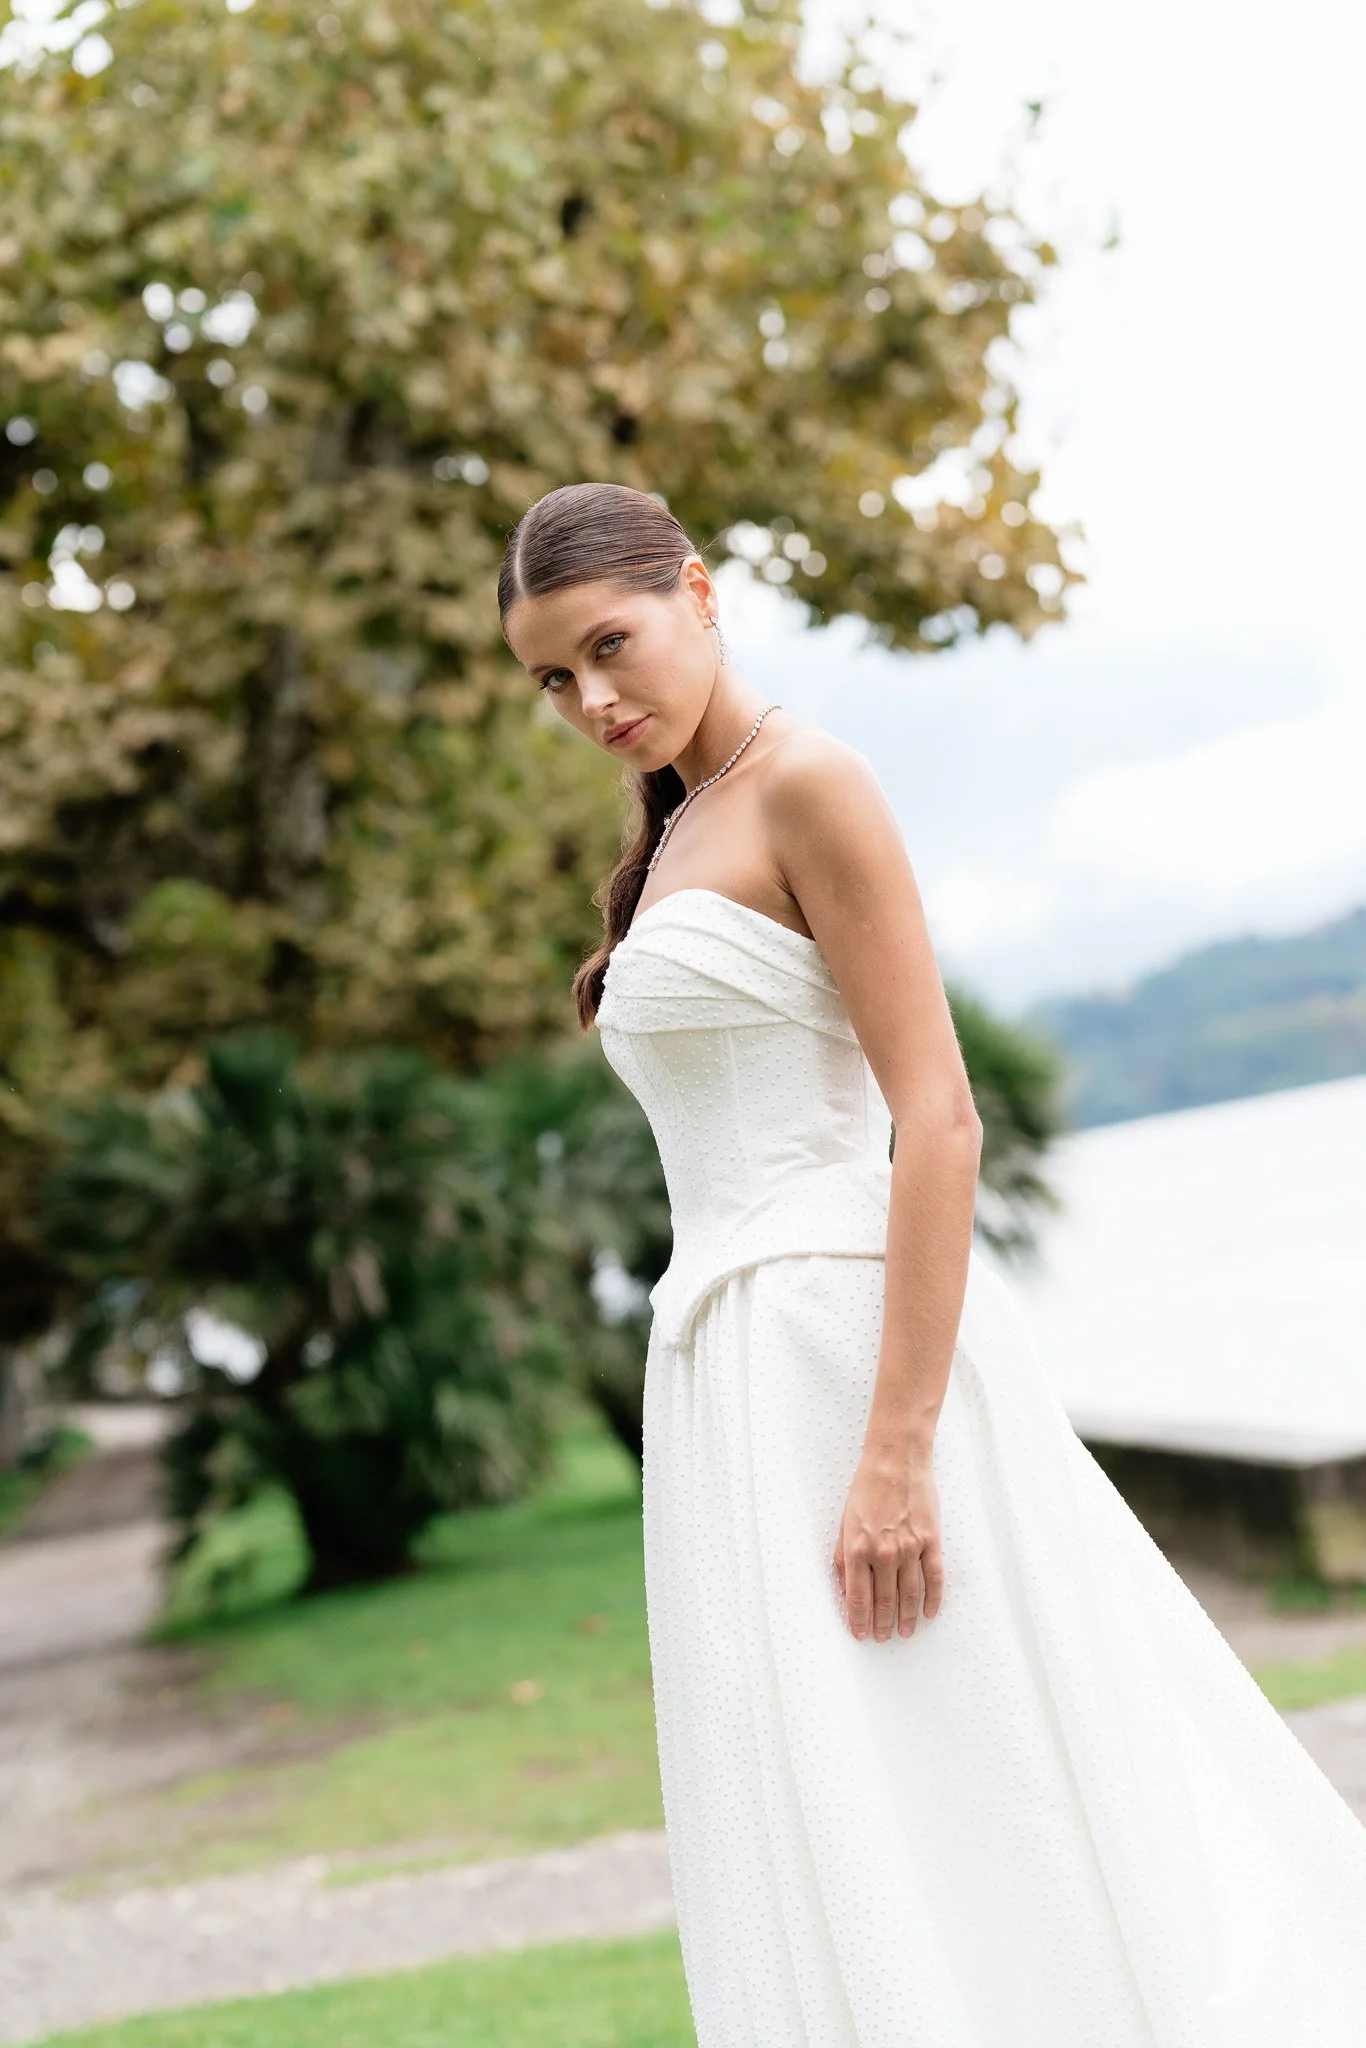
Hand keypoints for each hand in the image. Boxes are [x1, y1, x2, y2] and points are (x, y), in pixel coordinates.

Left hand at [833, 1448, 942, 1641]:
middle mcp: (883, 1553)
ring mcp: (910, 1549)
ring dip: (907, 1618)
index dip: (859, 1621)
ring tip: (905, 1632)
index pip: (858, 1598)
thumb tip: (846, 1590)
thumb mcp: (844, 1523)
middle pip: (884, 1601)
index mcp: (857, 1549)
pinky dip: (933, 1600)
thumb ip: (842, 1559)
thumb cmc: (866, 1489)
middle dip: (882, 1624)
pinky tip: (930, 1613)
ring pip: (910, 1595)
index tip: (861, 1634)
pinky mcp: (931, 1542)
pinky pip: (934, 1578)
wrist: (895, 1462)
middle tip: (882, 1638)